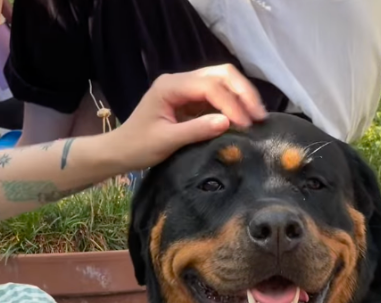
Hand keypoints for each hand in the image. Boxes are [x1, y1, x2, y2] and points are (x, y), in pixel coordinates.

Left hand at [107, 64, 268, 171]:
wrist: (120, 150)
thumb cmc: (138, 146)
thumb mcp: (166, 141)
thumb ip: (196, 130)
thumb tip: (227, 122)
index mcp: (170, 86)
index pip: (210, 86)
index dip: (231, 103)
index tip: (246, 125)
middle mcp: (180, 80)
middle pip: (222, 74)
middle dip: (243, 92)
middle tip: (259, 116)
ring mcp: (187, 88)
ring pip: (224, 80)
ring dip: (243, 96)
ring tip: (257, 116)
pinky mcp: (193, 98)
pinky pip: (220, 94)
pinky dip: (235, 104)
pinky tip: (245, 118)